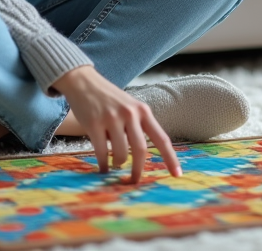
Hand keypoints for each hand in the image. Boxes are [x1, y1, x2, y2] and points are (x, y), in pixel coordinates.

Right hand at [52, 66, 181, 182]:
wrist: (83, 81)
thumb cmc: (108, 98)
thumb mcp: (130, 107)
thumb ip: (138, 126)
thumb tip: (142, 157)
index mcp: (143, 111)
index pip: (161, 138)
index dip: (170, 158)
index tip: (177, 175)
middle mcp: (130, 114)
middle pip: (140, 150)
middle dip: (138, 170)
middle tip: (134, 181)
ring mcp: (111, 118)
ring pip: (121, 153)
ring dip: (118, 163)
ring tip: (114, 164)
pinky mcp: (94, 123)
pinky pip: (101, 152)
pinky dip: (103, 164)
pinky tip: (103, 168)